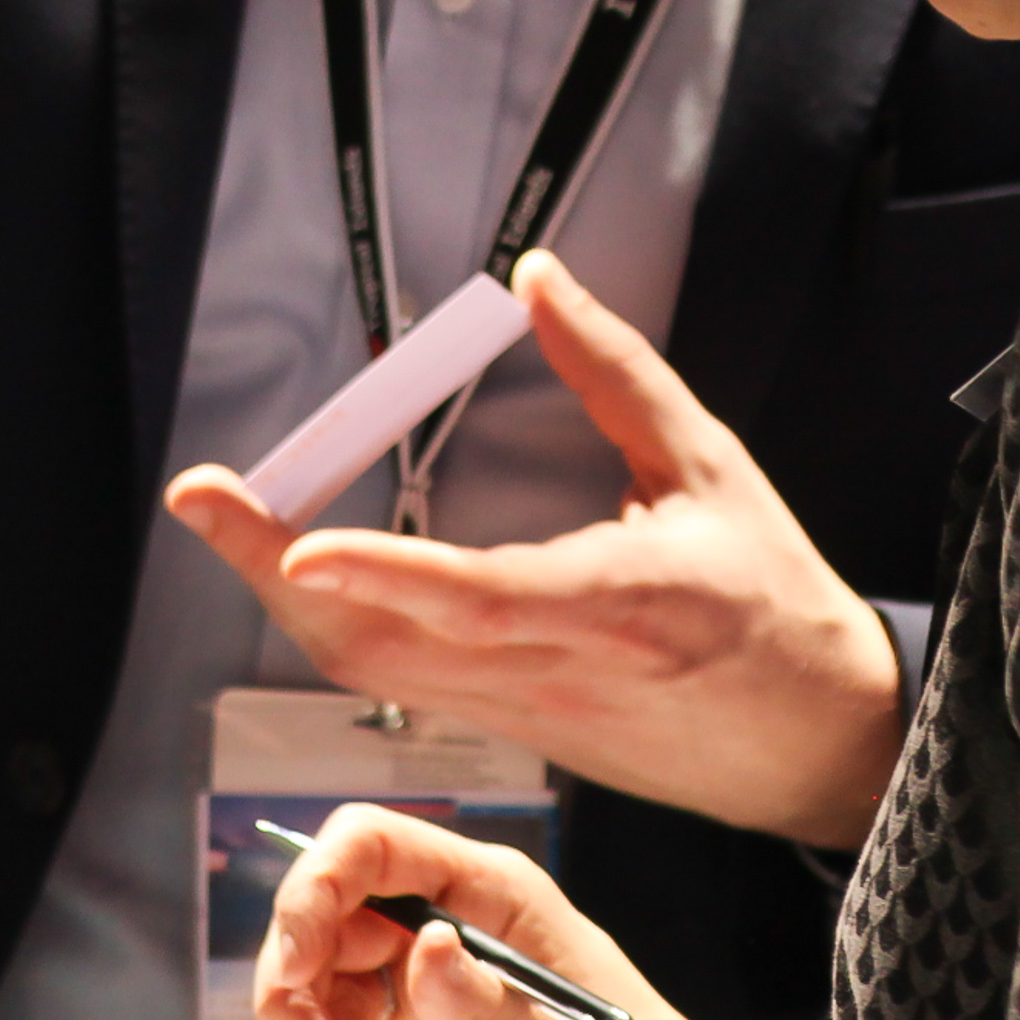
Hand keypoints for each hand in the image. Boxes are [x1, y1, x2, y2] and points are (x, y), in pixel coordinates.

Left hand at [167, 251, 902, 845]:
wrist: (819, 743)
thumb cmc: (773, 596)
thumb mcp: (710, 466)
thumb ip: (616, 371)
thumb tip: (538, 276)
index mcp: (622, 607)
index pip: (480, 600)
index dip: (384, 571)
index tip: (298, 538)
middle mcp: (558, 675)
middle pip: (383, 645)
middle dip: (275, 573)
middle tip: (200, 497)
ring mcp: (525, 717)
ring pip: (376, 669)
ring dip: (290, 595)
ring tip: (228, 518)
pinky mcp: (513, 732)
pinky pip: (403, 678)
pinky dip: (340, 617)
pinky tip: (302, 565)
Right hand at [253, 803, 819, 1019]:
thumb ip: (487, 1005)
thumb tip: (423, 946)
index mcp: (490, 891)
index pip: (371, 844)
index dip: (315, 882)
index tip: (299, 955)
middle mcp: (448, 925)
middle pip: (324, 917)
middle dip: (300, 985)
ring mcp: (427, 988)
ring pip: (322, 987)